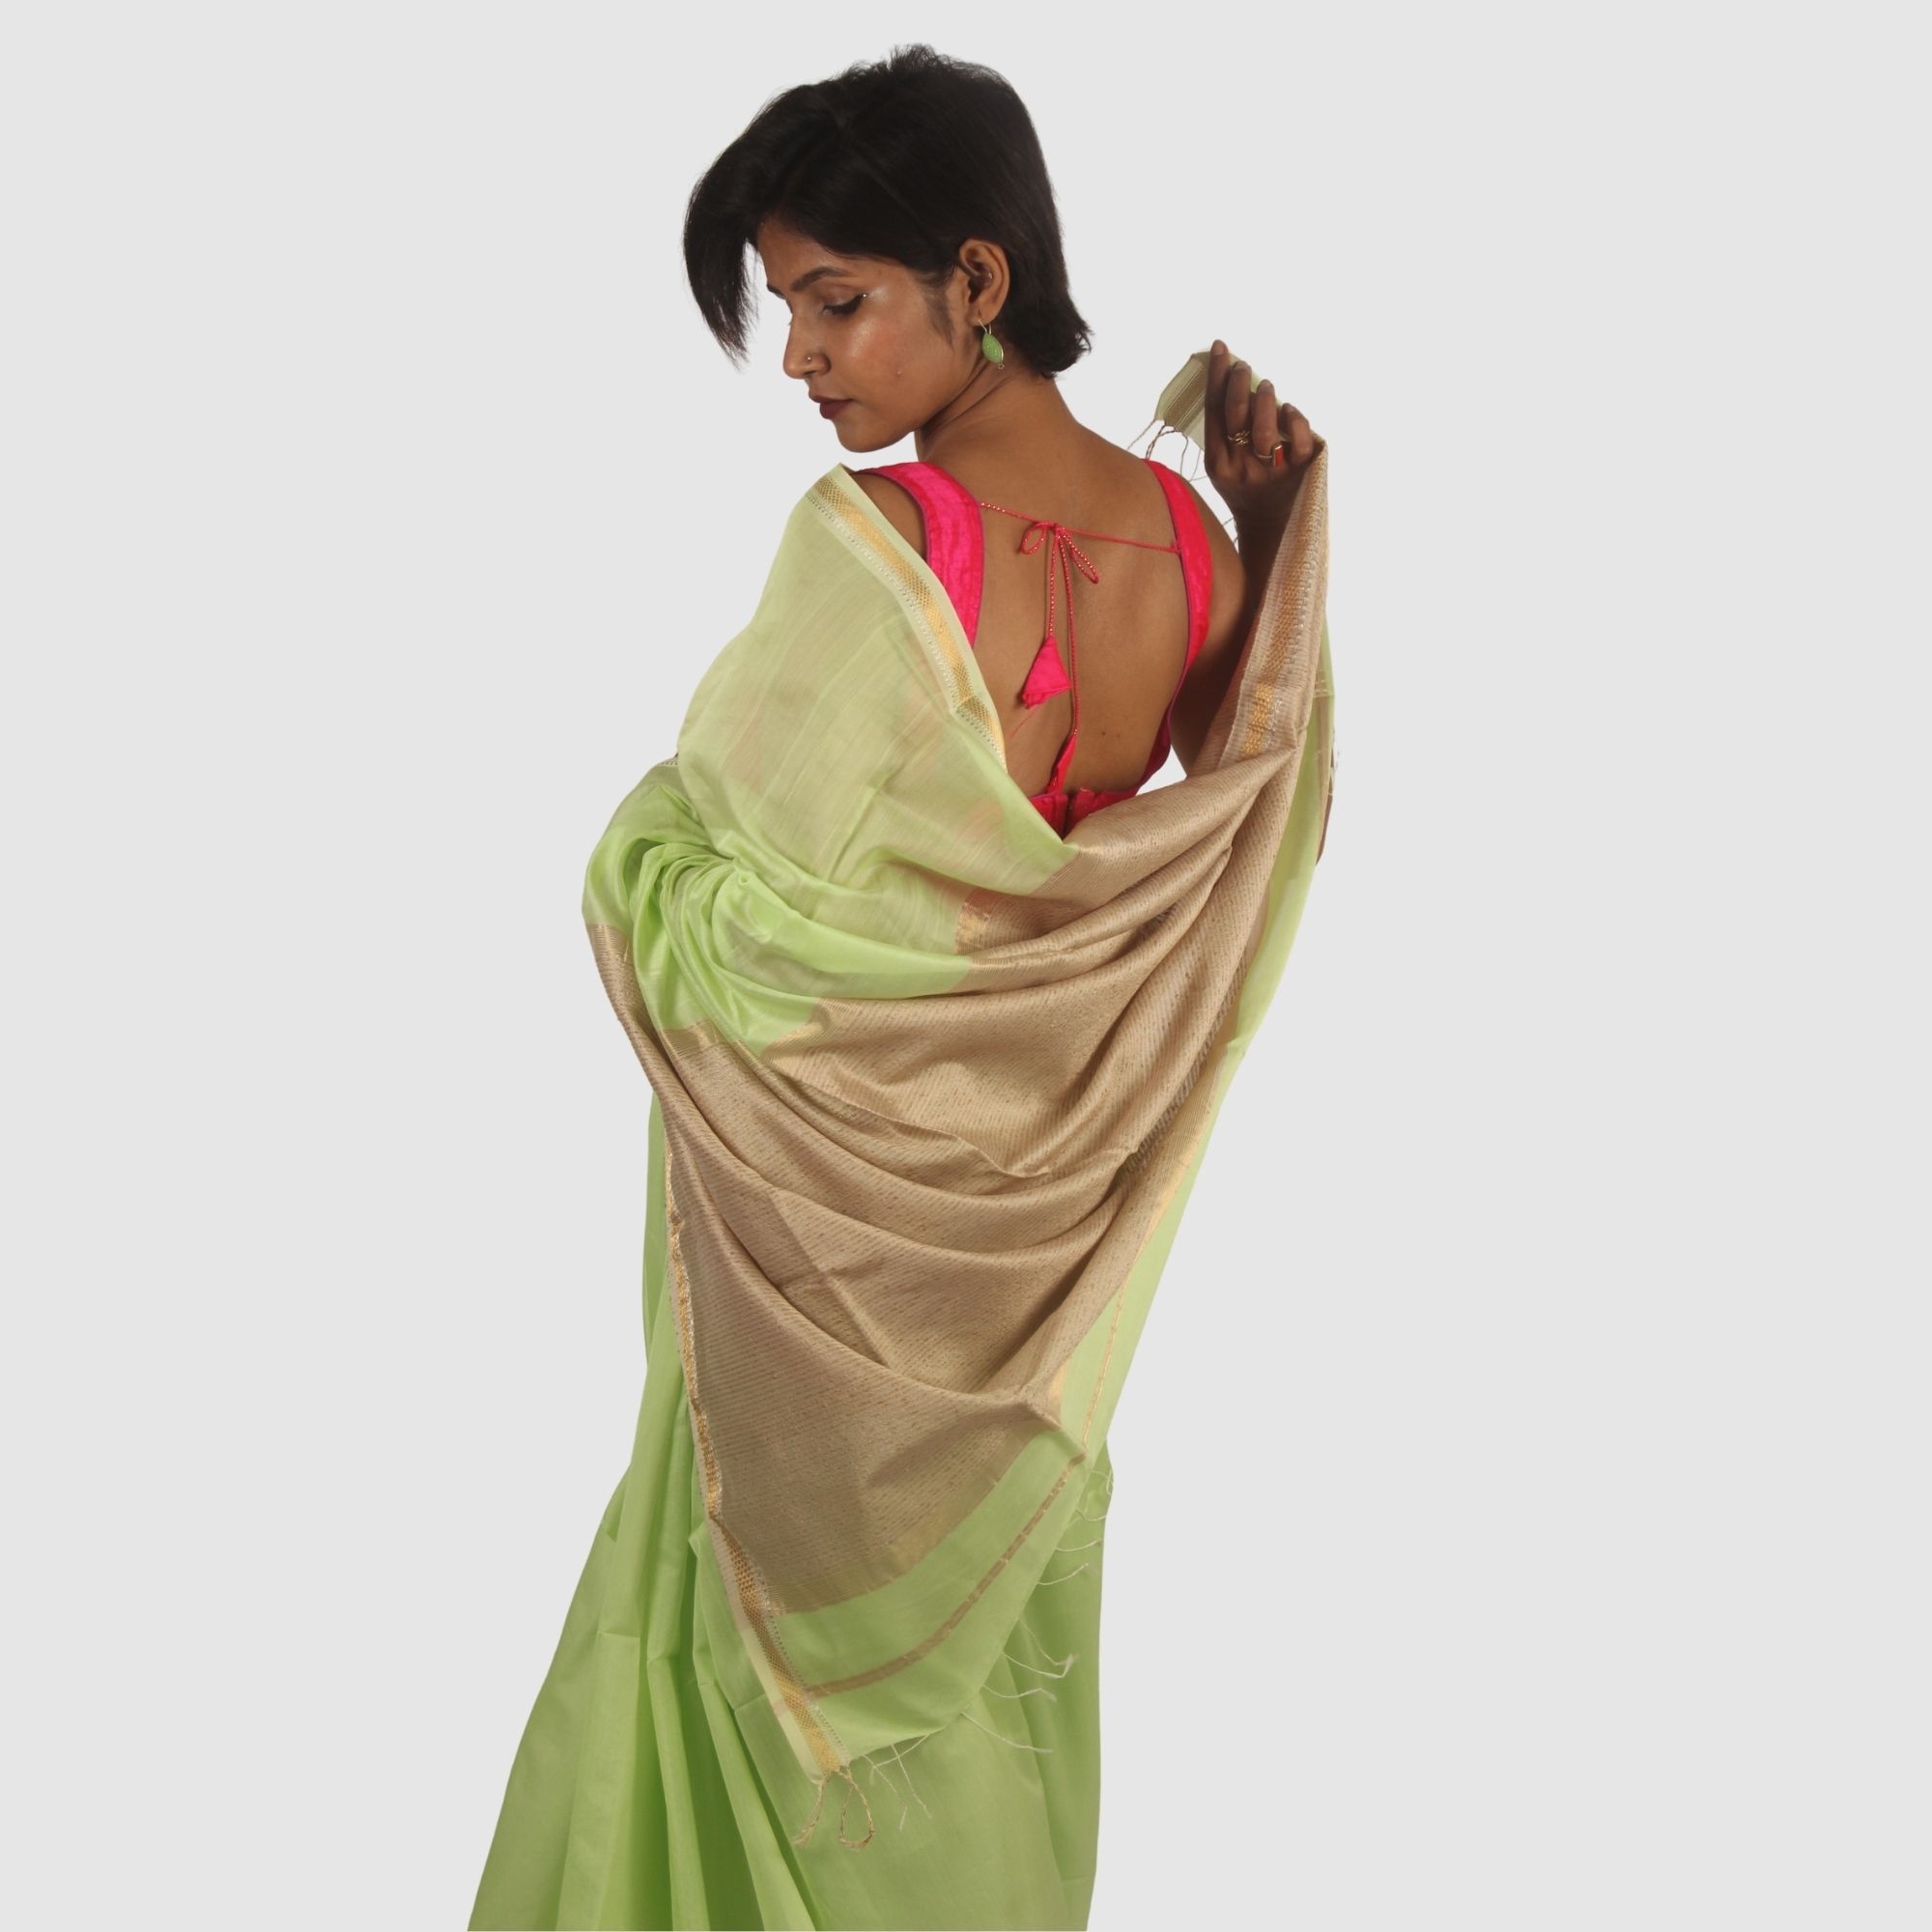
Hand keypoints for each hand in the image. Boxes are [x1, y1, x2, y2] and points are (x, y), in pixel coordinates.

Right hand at [1203, 339, 1321, 534]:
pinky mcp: (1297, 472)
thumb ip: (1224, 430)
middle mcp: (1241, 468)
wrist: (1267, 527)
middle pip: (1236, 415)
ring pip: (1266, 426)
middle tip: (1243, 366)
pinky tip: (1288, 410)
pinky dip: (1294, 417)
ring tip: (1266, 387)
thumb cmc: (1244, 486)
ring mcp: (1270, 472)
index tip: (1221, 347)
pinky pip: (1297, 437)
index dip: (1216, 376)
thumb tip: (1230, 378)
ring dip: (1265, 398)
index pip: (1213, 411)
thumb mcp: (1223, 463)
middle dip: (1239, 382)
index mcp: (1217, 464)